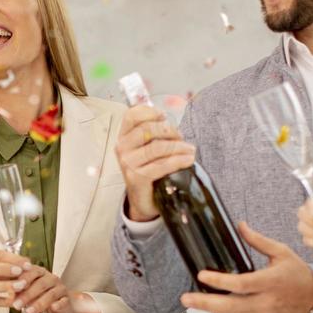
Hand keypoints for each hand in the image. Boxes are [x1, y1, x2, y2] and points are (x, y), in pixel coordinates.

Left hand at [9, 264, 70, 312]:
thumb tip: (5, 292)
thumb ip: (18, 291)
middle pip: (40, 284)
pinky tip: (53, 308)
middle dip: (27, 295)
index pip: (31, 272)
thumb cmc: (40, 297)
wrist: (59, 307)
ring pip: (50, 294)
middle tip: (16, 305)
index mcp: (39, 273)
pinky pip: (63, 301)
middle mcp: (50, 278)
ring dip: (38, 304)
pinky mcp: (67, 299)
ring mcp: (60, 288)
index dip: (22, 279)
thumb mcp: (27, 292)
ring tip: (28, 312)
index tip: (12, 287)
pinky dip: (58, 305)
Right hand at [115, 105, 194, 222]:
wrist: (143, 201)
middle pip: (148, 129)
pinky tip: (188, 160)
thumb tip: (171, 120)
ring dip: (179, 147)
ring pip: (157, 147)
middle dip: (170, 131)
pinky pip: (161, 165)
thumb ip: (155, 133)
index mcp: (123, 137)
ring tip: (190, 150)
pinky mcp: (137, 178)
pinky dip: (178, 161)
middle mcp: (122, 149)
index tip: (165, 116)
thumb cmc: (149, 170)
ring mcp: (128, 164)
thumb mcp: (147, 149)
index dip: (150, 112)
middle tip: (182, 138)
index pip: (131, 115)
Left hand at [180, 221, 312, 312]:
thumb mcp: (282, 252)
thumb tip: (240, 226)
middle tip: (186, 299)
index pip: (242, 284)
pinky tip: (210, 305)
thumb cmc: (300, 275)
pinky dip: (224, 312)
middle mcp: (267, 300)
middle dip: (206, 303)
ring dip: (210, 309)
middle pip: (231, 306)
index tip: (202, 275)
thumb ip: (259, 241)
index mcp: (272, 281)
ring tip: (191, 302)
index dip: (220, 281)